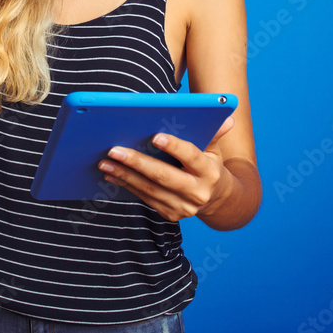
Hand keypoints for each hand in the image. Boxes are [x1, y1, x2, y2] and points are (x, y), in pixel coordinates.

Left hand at [97, 116, 236, 221]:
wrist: (217, 199)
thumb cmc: (209, 165)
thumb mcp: (214, 149)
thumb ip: (214, 133)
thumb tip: (228, 118)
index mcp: (209, 171)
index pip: (191, 157)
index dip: (174, 147)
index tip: (155, 136)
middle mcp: (197, 192)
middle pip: (164, 176)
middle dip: (137, 162)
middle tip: (113, 149)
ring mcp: (183, 207)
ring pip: (149, 189)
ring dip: (124, 175)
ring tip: (105, 161)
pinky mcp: (170, 214)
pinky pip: (145, 198)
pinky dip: (126, 186)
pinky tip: (111, 174)